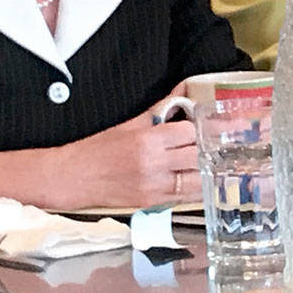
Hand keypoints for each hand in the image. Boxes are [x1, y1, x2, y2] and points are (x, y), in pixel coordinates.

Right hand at [50, 100, 200, 208]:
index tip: (206, 125)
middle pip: (198, 156)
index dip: (200, 128)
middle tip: (218, 143)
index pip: (190, 132)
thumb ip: (162, 107)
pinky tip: (202, 180)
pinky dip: (197, 189)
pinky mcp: (153, 203)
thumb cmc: (99, 148)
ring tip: (214, 162)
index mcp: (148, 140)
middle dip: (209, 148)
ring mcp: (155, 186)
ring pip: (198, 180)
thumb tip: (184, 89)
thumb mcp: (131, 123)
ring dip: (208, 170)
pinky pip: (186, 198)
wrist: (74, 177)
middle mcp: (154, 165)